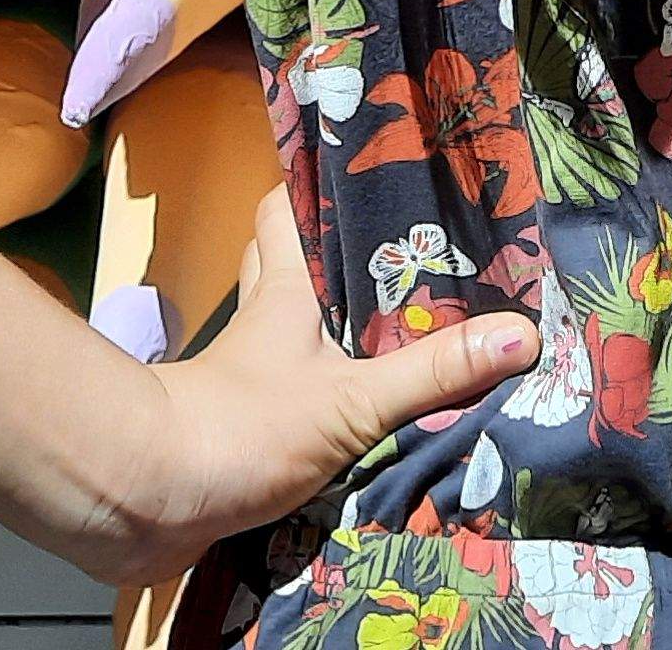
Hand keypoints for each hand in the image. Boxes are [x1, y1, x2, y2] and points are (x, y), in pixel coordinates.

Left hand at [116, 191, 533, 581]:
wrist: (149, 500)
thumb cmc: (244, 426)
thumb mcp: (352, 398)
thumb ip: (433, 370)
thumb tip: (522, 334)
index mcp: (283, 290)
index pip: (285, 209)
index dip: (312, 185)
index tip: (361, 171)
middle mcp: (259, 319)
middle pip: (283, 262)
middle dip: (328, 254)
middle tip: (395, 254)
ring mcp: (244, 374)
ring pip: (282, 324)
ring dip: (321, 323)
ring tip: (387, 325)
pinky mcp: (236, 425)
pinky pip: (283, 389)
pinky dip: (314, 387)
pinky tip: (353, 404)